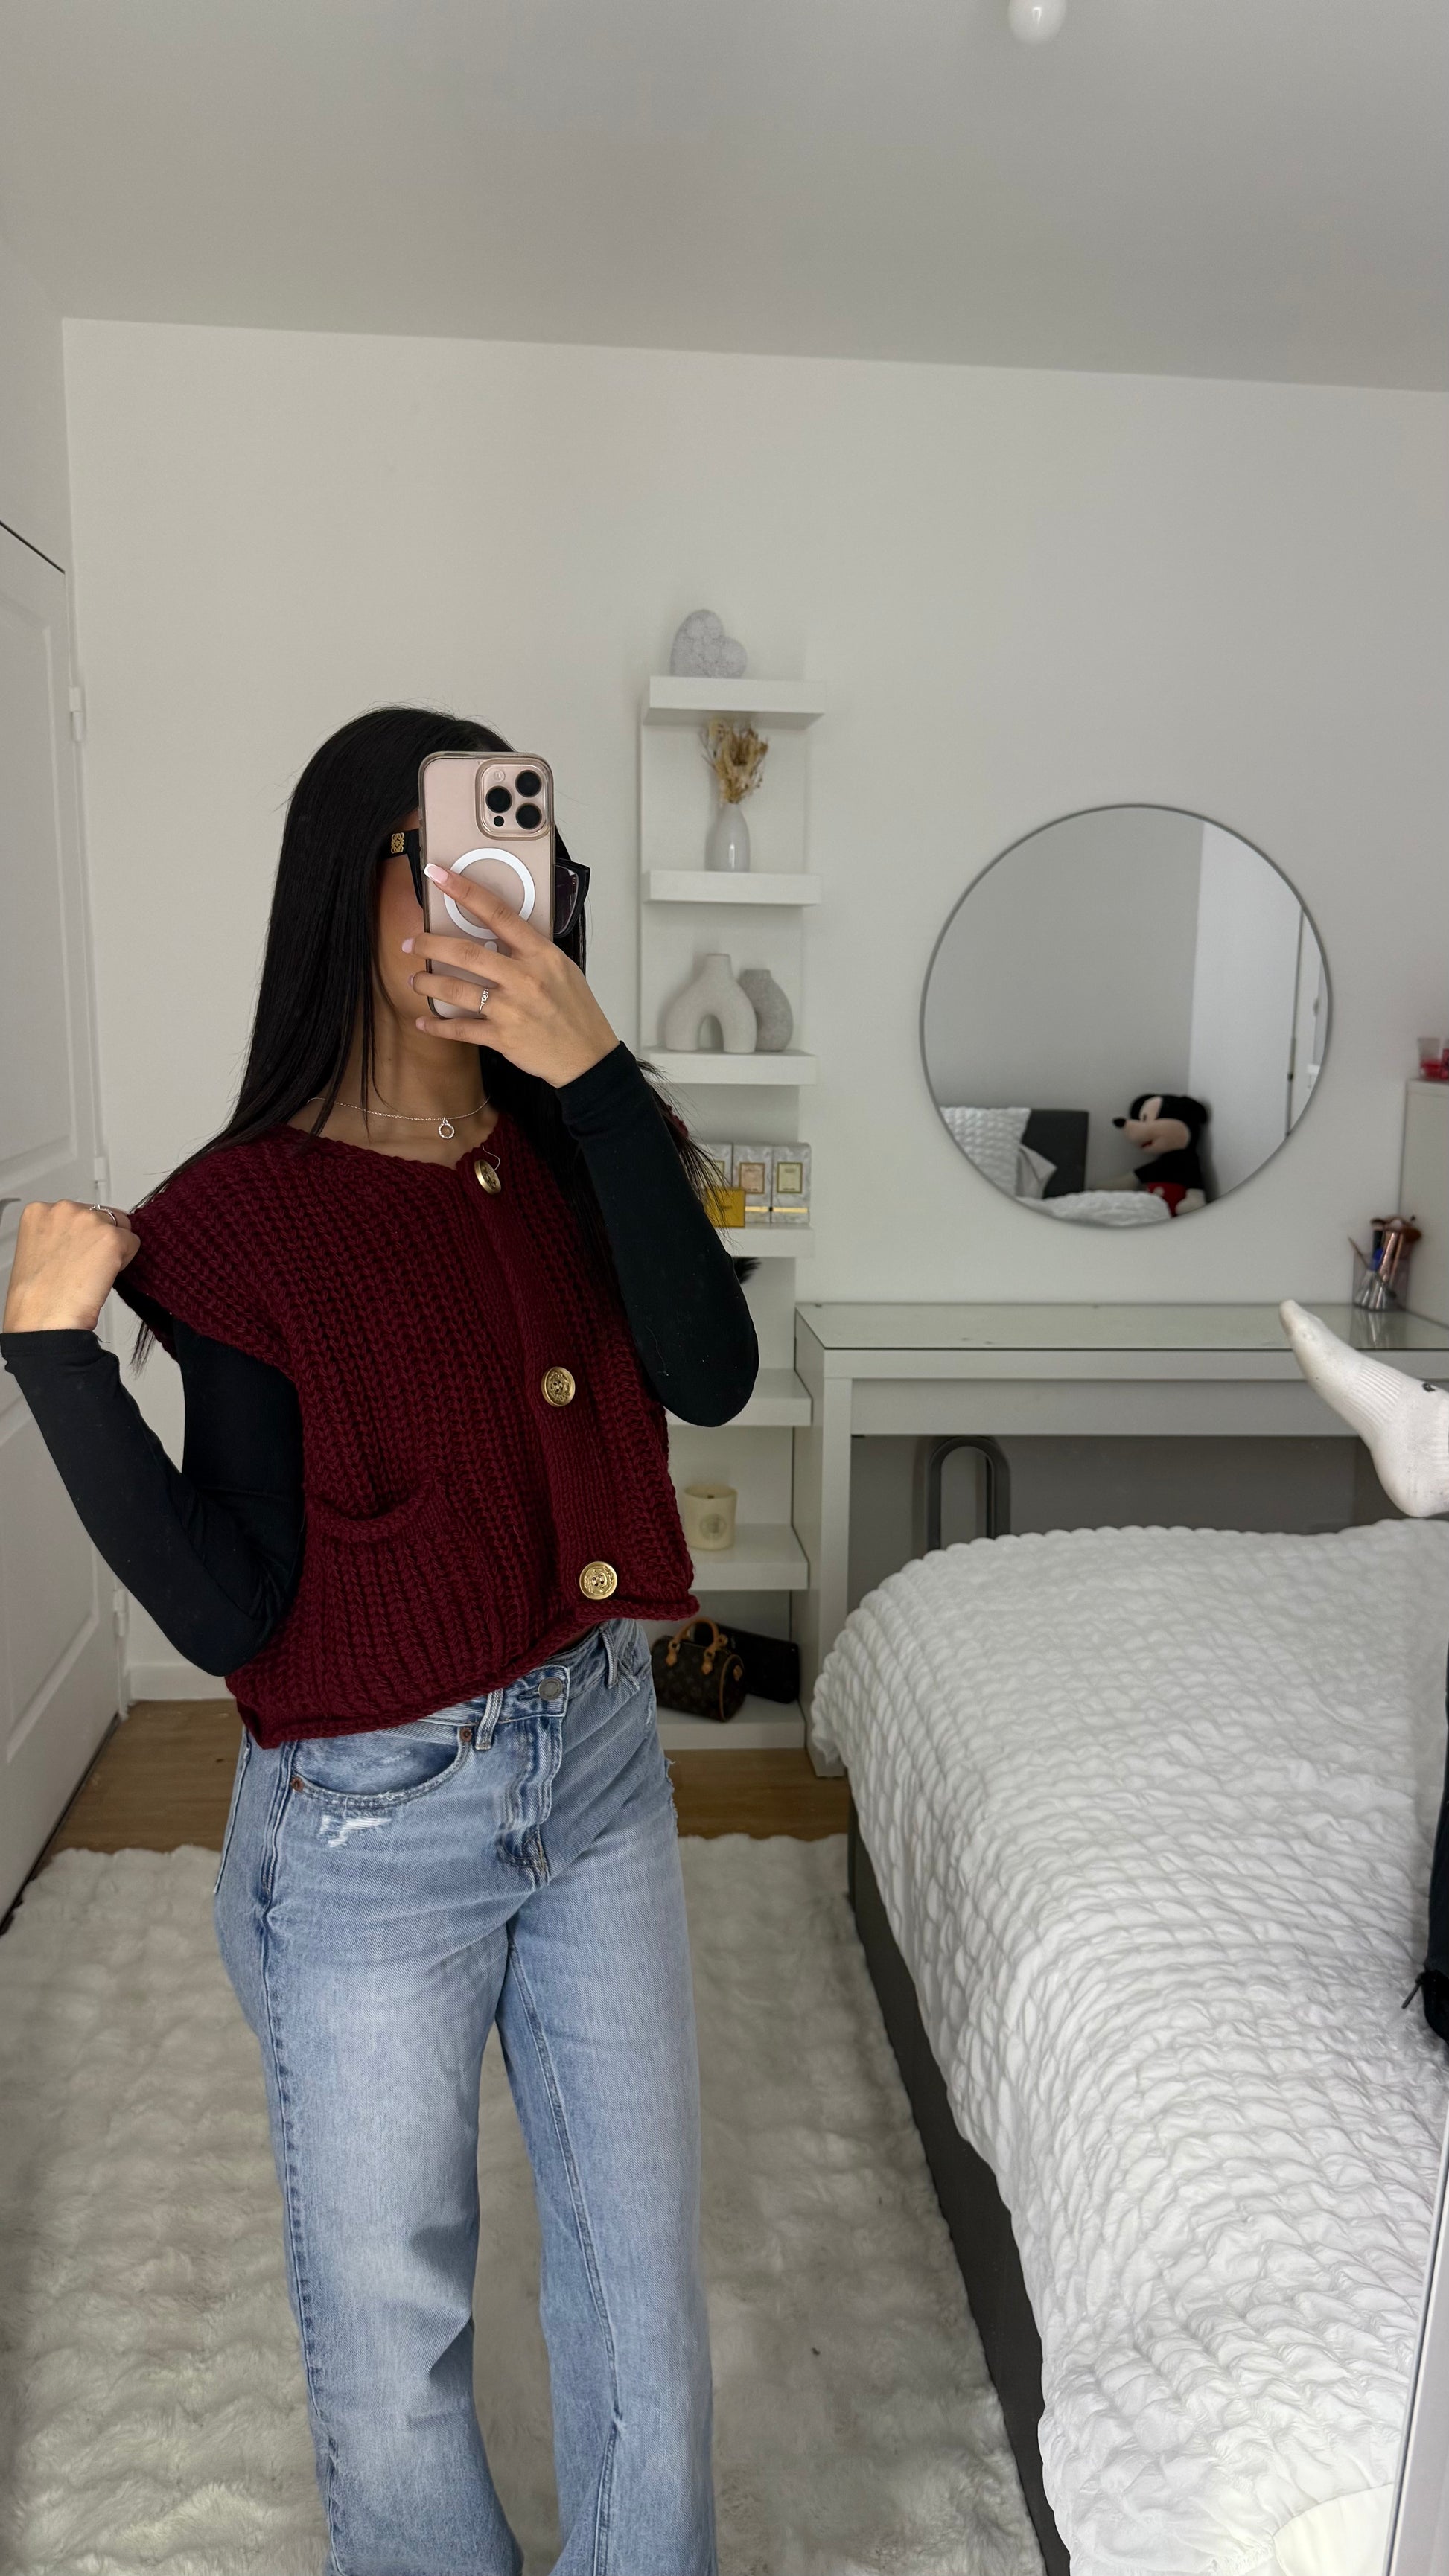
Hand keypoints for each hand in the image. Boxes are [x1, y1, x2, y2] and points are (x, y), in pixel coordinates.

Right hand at [3, 1199, 139, 1332]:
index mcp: (39, 1211)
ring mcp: (89, 1220)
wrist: (45, 1317)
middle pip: (102, 1215)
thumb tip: (81, 1235)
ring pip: (120, 1227)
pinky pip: (134, 1243)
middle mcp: (64, 1209)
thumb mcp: (37, 1251)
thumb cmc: (38, 1295)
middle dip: (99, 1238)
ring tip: (93, 1272)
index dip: (82, 1235)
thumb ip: (58, 1234)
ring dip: (114, 1248)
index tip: (75, 1251)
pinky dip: (126, 1260)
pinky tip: (104, 1275)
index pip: (79, 1210)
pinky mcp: (111, 1237)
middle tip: (86, 1266)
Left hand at [403, 864, 616, 1088]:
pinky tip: (425, 1022)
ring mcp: (512, 1009)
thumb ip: (530, 951)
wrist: (588, 1056)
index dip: (465, 891)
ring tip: (415, 981)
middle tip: (411, 943)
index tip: (438, 875)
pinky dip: (438, 1026)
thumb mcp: (561, 968)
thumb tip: (497, 935)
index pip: (498, 913)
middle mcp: (524, 978)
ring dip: (428, 984)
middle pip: (466, 953)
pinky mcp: (502, 1037)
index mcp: (540, 954)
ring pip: (456, 990)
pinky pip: (460, 1030)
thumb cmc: (575, 1011)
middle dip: (430, 945)